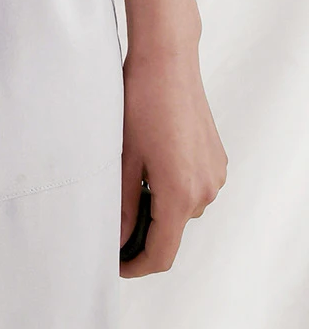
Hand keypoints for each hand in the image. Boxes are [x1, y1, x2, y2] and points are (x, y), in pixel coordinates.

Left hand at [119, 41, 226, 276]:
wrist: (166, 63)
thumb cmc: (141, 102)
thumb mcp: (123, 157)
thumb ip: (123, 203)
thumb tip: (118, 238)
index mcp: (180, 193)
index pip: (162, 252)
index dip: (137, 266)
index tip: (116, 265)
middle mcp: (206, 189)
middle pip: (171, 230)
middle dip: (142, 230)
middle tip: (111, 215)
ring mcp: (215, 174)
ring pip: (181, 208)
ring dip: (156, 204)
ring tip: (128, 177)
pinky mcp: (216, 159)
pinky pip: (192, 186)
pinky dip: (170, 186)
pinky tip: (148, 162)